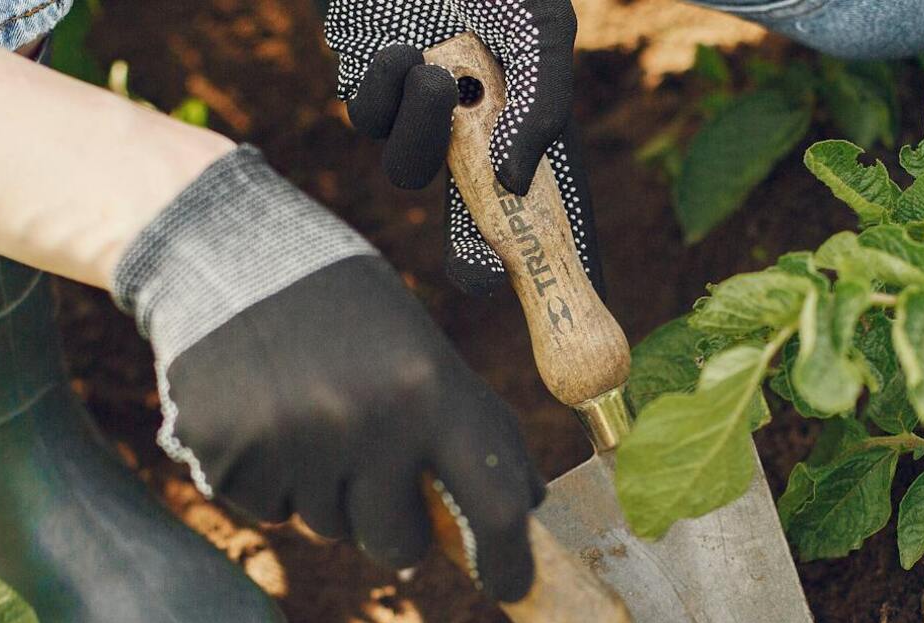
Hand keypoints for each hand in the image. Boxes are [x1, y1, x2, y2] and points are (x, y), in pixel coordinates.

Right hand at [116, 147, 544, 601]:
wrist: (225, 254)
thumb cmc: (345, 311)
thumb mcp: (423, 350)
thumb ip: (471, 427)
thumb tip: (526, 508)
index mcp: (429, 390)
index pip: (493, 506)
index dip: (507, 561)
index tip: (509, 585)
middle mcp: (365, 423)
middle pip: (399, 545)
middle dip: (392, 524)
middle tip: (371, 466)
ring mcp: (292, 445)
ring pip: (326, 529)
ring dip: (323, 492)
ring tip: (305, 412)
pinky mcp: (227, 456)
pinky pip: (266, 512)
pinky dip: (267, 479)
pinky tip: (259, 415)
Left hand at [323, 0, 604, 296]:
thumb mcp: (541, 27)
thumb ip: (542, 104)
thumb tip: (515, 183)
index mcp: (525, 111)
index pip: (543, 198)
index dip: (547, 252)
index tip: (558, 294)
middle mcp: (472, 118)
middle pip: (470, 214)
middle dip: (471, 253)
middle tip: (476, 272)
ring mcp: (416, 103)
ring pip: (408, 168)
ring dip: (420, 131)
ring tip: (433, 69)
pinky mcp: (365, 76)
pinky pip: (367, 117)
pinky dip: (384, 91)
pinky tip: (400, 47)